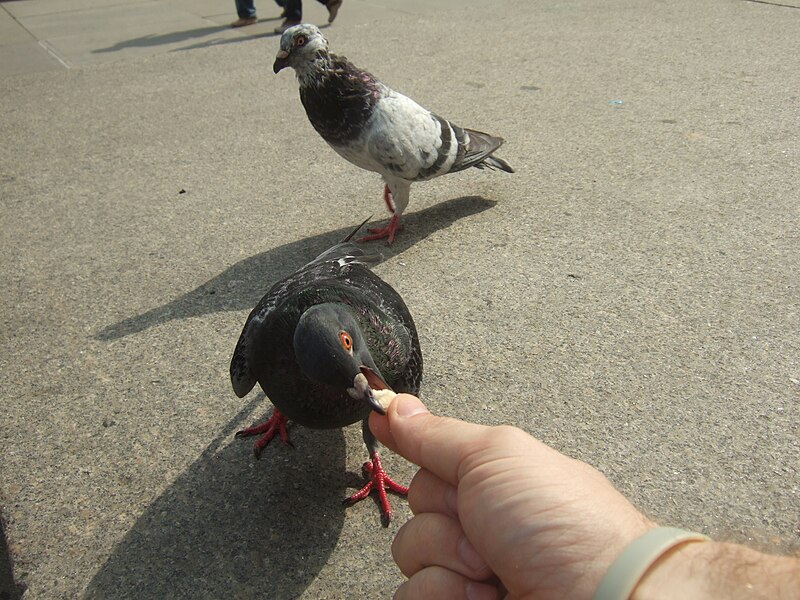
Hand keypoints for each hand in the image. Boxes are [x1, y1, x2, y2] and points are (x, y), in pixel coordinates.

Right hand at [369, 394, 653, 599]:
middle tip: (485, 527)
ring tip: (494, 570)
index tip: (379, 420)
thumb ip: (437, 434)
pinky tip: (486, 596)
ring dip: (447, 562)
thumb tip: (396, 405)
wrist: (597, 599)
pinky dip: (447, 594)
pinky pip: (413, 595)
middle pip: (416, 506)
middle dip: (445, 517)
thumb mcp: (495, 457)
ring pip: (411, 556)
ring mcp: (474, 571)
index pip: (431, 456)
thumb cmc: (565, 525)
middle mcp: (484, 523)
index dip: (408, 441)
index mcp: (495, 480)